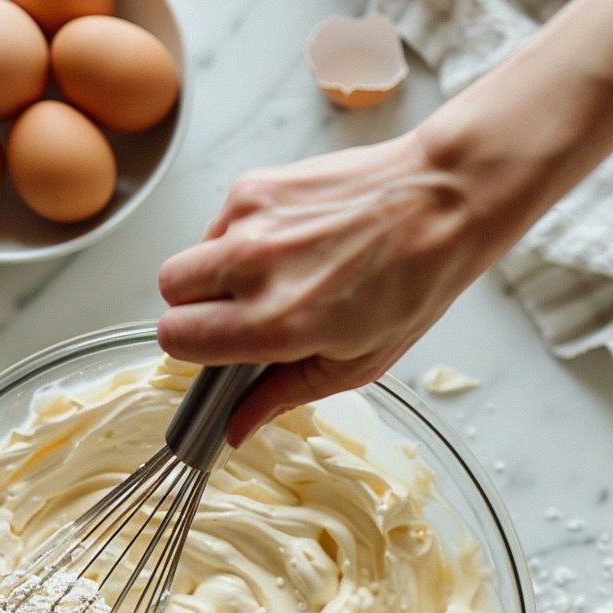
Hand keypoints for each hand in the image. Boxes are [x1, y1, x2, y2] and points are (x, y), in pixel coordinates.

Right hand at [157, 134, 485, 441]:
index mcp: (276, 324)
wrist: (444, 201)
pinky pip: (221, 221)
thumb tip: (235, 429)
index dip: (192, 349)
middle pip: (168, 292)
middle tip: (240, 314)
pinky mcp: (257, 183)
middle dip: (194, 308)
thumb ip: (282, 397)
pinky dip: (240, 238)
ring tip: (274, 276)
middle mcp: (253, 268)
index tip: (217, 350)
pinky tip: (290, 243)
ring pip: (190, 254)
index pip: (176, 339)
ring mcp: (251, 219)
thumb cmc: (412, 282)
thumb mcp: (354, 364)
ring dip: (216, 273)